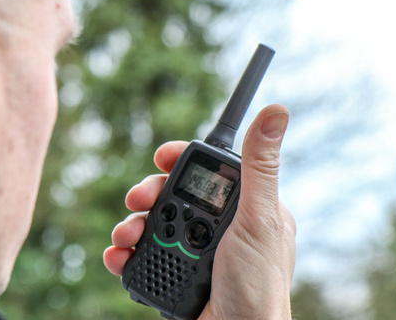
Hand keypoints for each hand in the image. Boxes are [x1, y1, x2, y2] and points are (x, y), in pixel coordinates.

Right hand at [104, 104, 295, 318]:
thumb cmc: (258, 284)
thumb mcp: (259, 219)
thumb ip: (260, 167)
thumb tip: (277, 112)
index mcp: (241, 207)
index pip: (206, 171)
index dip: (181, 160)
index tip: (161, 156)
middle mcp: (216, 226)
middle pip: (172, 195)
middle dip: (148, 193)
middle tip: (137, 198)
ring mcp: (194, 250)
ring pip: (153, 223)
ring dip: (131, 224)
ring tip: (125, 235)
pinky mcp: (175, 272)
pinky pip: (144, 254)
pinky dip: (126, 252)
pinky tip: (118, 255)